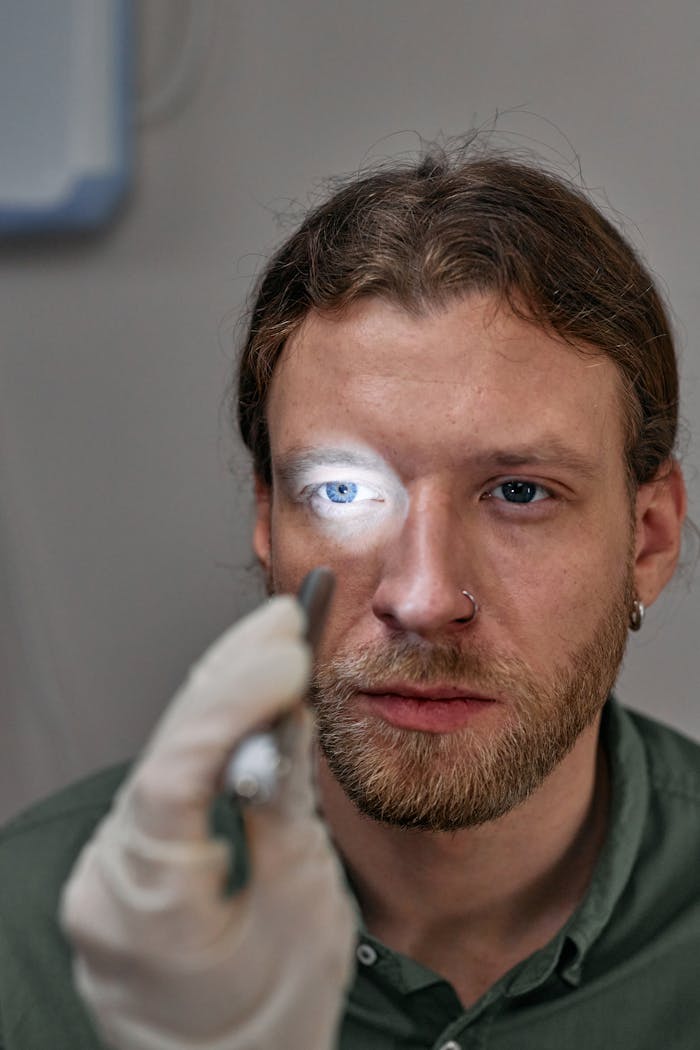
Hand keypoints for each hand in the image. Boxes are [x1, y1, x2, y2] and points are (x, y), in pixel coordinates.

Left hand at [59, 595, 356, 1049]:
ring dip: (220, 694)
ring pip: (162, 756)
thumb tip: (286, 718)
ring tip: (273, 637)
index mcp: (146, 907)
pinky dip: (210, 735)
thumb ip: (286, 808)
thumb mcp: (301, 914)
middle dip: (229, 673)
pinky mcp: (123, 865)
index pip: (174, 773)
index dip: (234, 699)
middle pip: (164, 748)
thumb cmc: (270, 1026)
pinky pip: (165, 782)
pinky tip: (243, 696)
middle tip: (286, 617)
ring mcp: (105, 872)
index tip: (290, 651)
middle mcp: (106, 880)